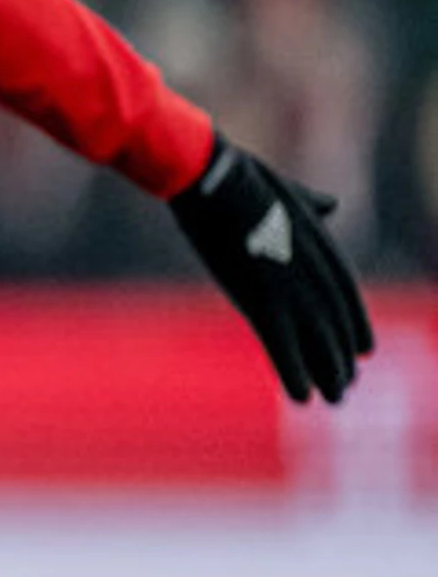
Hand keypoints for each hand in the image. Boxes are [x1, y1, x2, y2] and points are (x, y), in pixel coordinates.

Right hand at [168, 136, 373, 404]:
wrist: (214, 180)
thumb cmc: (241, 179)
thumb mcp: (288, 191)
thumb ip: (312, 204)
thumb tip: (330, 204)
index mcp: (324, 248)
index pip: (349, 299)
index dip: (356, 328)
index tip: (363, 352)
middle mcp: (317, 275)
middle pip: (337, 327)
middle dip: (342, 359)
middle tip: (345, 386)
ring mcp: (292, 290)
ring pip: (319, 343)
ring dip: (329, 374)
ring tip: (334, 398)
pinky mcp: (261, 302)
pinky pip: (283, 348)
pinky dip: (294, 374)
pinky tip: (301, 398)